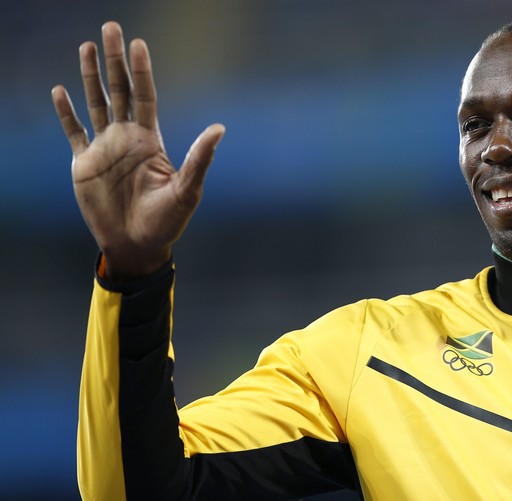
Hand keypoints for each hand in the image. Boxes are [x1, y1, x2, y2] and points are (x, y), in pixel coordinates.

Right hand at [51, 21, 224, 279]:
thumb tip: (220, 129)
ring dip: (90, 76)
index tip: (138, 43)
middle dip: (114, 61)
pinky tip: (60, 90)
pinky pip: (74, 131)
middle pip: (120, 90)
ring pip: (96, 103)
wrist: (137, 246)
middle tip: (111, 28)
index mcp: (150, 141)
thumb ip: (200, 159)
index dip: (141, 70)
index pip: (146, 96)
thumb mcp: (187, 190)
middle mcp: (127, 138)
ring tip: (86, 47)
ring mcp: (104, 149)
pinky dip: (66, 112)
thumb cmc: (167, 222)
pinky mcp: (83, 164)